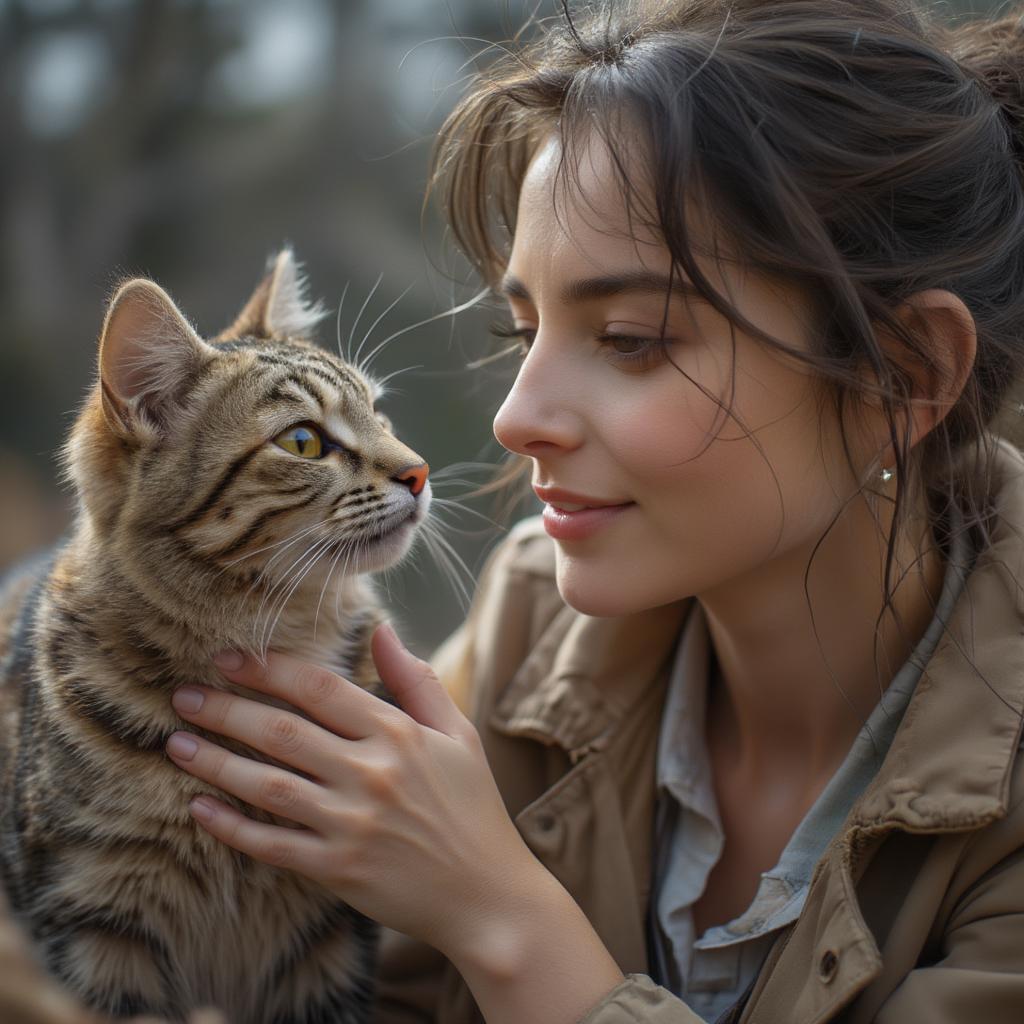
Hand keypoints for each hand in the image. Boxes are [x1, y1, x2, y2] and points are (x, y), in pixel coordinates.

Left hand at [164, 624, 544, 959]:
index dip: (269, 668)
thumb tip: (381, 630)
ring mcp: (351, 824)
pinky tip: (199, 809)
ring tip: (176, 743)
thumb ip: (415, 681)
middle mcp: (370, 773)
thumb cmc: (472, 806)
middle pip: (281, 731)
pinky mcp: (337, 870)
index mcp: (397, 734)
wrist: (487, 894)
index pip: (320, 688)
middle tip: (184, 696)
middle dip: (226, 709)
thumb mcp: (456, 733)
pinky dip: (231, 827)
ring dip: (215, 762)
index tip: (230, 658)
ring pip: (266, 785)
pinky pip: (271, 845)